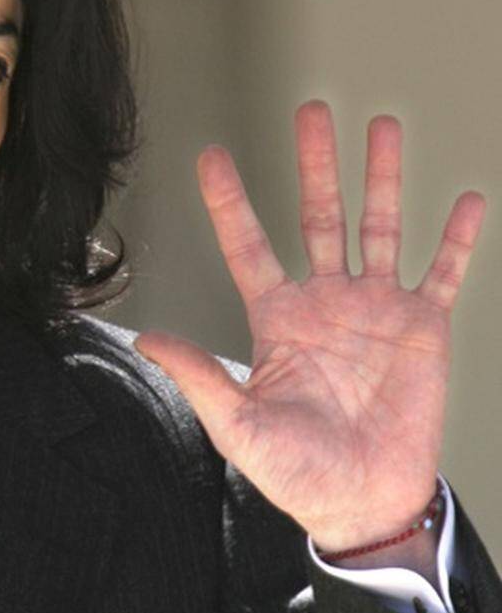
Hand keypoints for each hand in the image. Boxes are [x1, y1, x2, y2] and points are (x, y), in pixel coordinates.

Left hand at [135, 101, 484, 554]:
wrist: (361, 502)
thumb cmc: (294, 471)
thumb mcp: (237, 424)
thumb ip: (200, 375)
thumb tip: (146, 338)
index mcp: (277, 318)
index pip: (248, 245)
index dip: (230, 200)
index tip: (212, 155)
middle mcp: (324, 301)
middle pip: (318, 216)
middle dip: (315, 164)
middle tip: (311, 110)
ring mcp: (375, 310)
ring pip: (379, 228)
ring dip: (382, 178)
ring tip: (384, 126)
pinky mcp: (422, 329)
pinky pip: (442, 274)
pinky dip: (455, 240)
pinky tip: (465, 201)